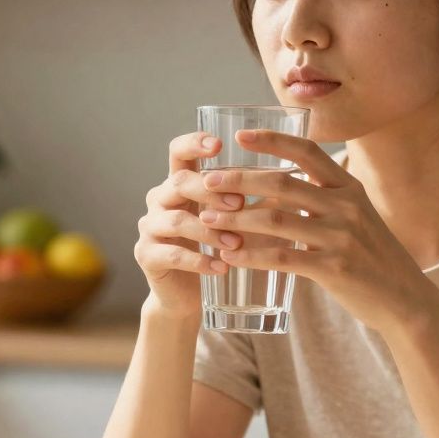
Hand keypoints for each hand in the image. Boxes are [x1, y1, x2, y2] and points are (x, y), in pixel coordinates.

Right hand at [134, 132, 247, 317]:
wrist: (186, 294)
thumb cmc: (214, 249)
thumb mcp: (230, 219)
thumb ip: (248, 199)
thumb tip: (291, 182)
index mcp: (178, 183)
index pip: (178, 152)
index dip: (194, 143)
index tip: (219, 144)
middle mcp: (159, 199)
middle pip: (179, 182)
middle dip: (211, 191)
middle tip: (240, 203)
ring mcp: (149, 227)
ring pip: (176, 220)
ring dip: (210, 231)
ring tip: (236, 243)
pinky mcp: (147, 256)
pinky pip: (172, 255)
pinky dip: (199, 261)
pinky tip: (221, 267)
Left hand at [197, 130, 436, 332]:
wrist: (406, 299)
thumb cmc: (373, 258)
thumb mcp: (356, 218)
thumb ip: (322, 202)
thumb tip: (272, 194)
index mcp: (350, 187)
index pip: (307, 151)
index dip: (271, 140)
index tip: (239, 136)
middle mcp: (346, 206)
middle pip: (282, 183)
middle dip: (238, 180)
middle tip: (206, 182)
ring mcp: (341, 237)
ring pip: (276, 221)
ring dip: (235, 219)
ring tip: (206, 220)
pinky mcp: (334, 269)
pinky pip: (283, 258)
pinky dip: (251, 256)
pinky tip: (229, 257)